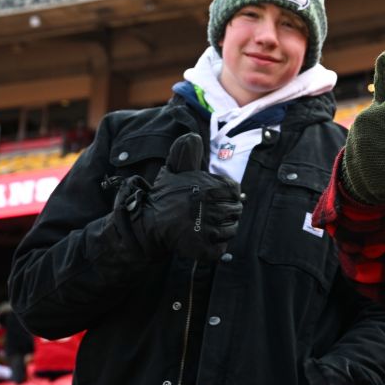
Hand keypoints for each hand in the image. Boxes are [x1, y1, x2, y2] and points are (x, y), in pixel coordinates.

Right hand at [124, 132, 242, 260]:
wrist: (148, 224)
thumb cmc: (164, 198)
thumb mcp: (174, 173)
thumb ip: (186, 155)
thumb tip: (193, 135)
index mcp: (210, 188)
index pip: (235, 191)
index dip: (228, 196)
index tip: (217, 200)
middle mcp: (212, 208)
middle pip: (236, 211)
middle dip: (226, 212)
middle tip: (211, 215)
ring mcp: (209, 230)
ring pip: (232, 229)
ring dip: (223, 229)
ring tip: (207, 226)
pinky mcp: (205, 248)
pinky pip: (222, 247)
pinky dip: (217, 246)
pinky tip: (205, 239)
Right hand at [341, 52, 384, 203]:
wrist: (355, 178)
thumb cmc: (372, 139)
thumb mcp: (377, 112)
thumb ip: (384, 84)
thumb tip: (384, 54)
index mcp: (370, 118)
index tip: (383, 130)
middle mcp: (371, 138)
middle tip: (382, 151)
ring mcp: (378, 161)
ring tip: (384, 164)